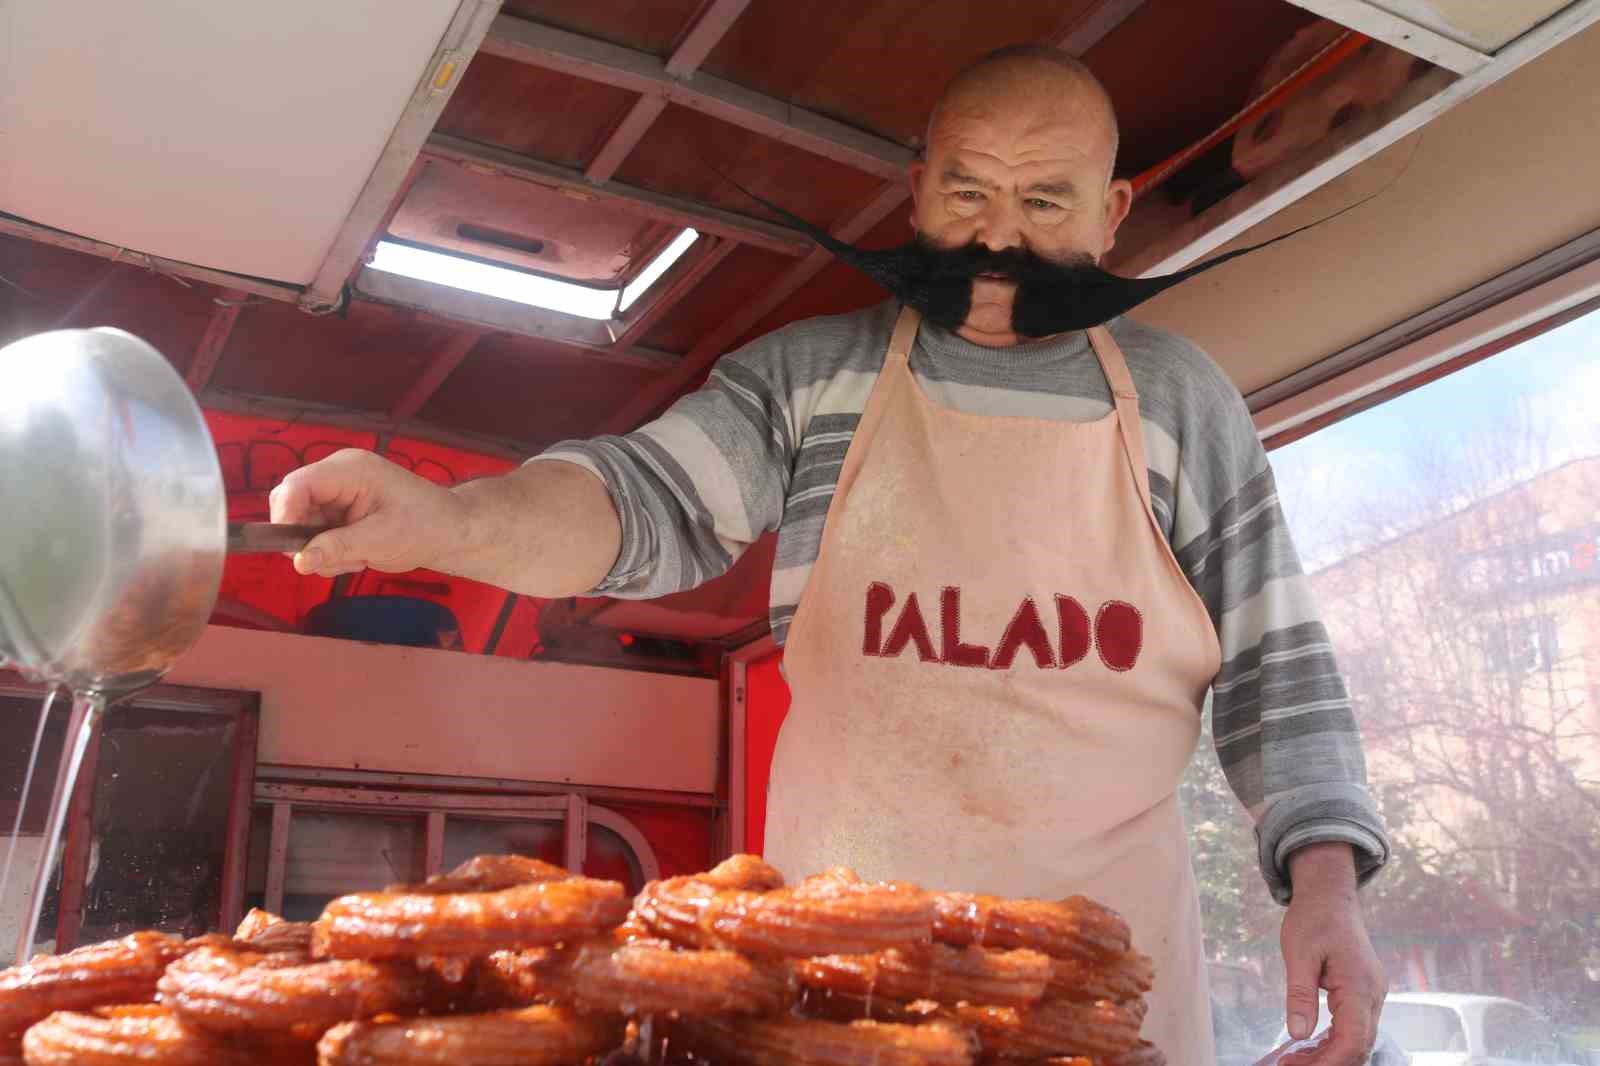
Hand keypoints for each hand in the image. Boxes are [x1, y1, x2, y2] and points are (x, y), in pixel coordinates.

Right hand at [269, 449, 465, 576]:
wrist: (449, 530)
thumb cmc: (425, 526)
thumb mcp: (382, 539)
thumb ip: (338, 547)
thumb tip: (299, 561)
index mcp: (349, 470)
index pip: (296, 486)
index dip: (285, 517)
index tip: (294, 550)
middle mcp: (336, 475)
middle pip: (291, 504)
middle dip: (306, 538)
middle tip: (334, 560)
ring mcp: (336, 493)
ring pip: (300, 524)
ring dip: (323, 550)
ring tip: (358, 557)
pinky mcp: (338, 511)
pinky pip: (314, 533)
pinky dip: (330, 551)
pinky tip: (358, 555)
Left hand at [1278, 843, 1386, 1065]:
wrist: (1330, 896)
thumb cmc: (1314, 919)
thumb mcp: (1298, 954)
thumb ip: (1300, 995)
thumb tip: (1299, 1034)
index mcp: (1359, 985)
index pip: (1353, 1039)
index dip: (1330, 1061)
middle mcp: (1373, 994)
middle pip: (1358, 1045)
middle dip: (1327, 1062)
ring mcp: (1372, 994)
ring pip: (1358, 1038)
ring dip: (1330, 1053)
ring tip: (1294, 1060)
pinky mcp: (1364, 993)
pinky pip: (1354, 1026)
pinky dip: (1334, 1040)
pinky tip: (1310, 1046)